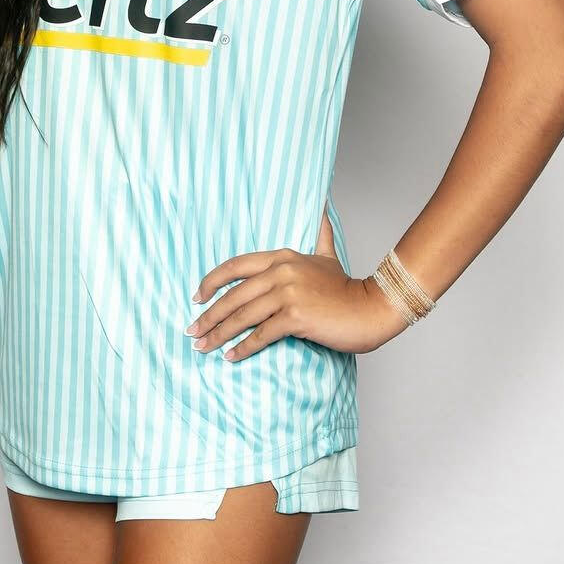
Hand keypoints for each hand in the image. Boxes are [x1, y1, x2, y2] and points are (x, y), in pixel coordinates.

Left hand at [185, 206, 408, 359]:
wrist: (372, 308)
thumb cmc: (346, 288)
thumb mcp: (328, 254)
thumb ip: (320, 232)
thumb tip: (322, 206)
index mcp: (283, 257)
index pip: (236, 266)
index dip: (212, 282)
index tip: (196, 297)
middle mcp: (282, 271)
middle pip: (234, 294)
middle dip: (209, 315)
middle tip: (192, 331)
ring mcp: (288, 293)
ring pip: (243, 315)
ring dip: (219, 334)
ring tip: (203, 347)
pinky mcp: (296, 316)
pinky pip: (262, 334)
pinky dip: (243, 347)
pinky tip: (231, 357)